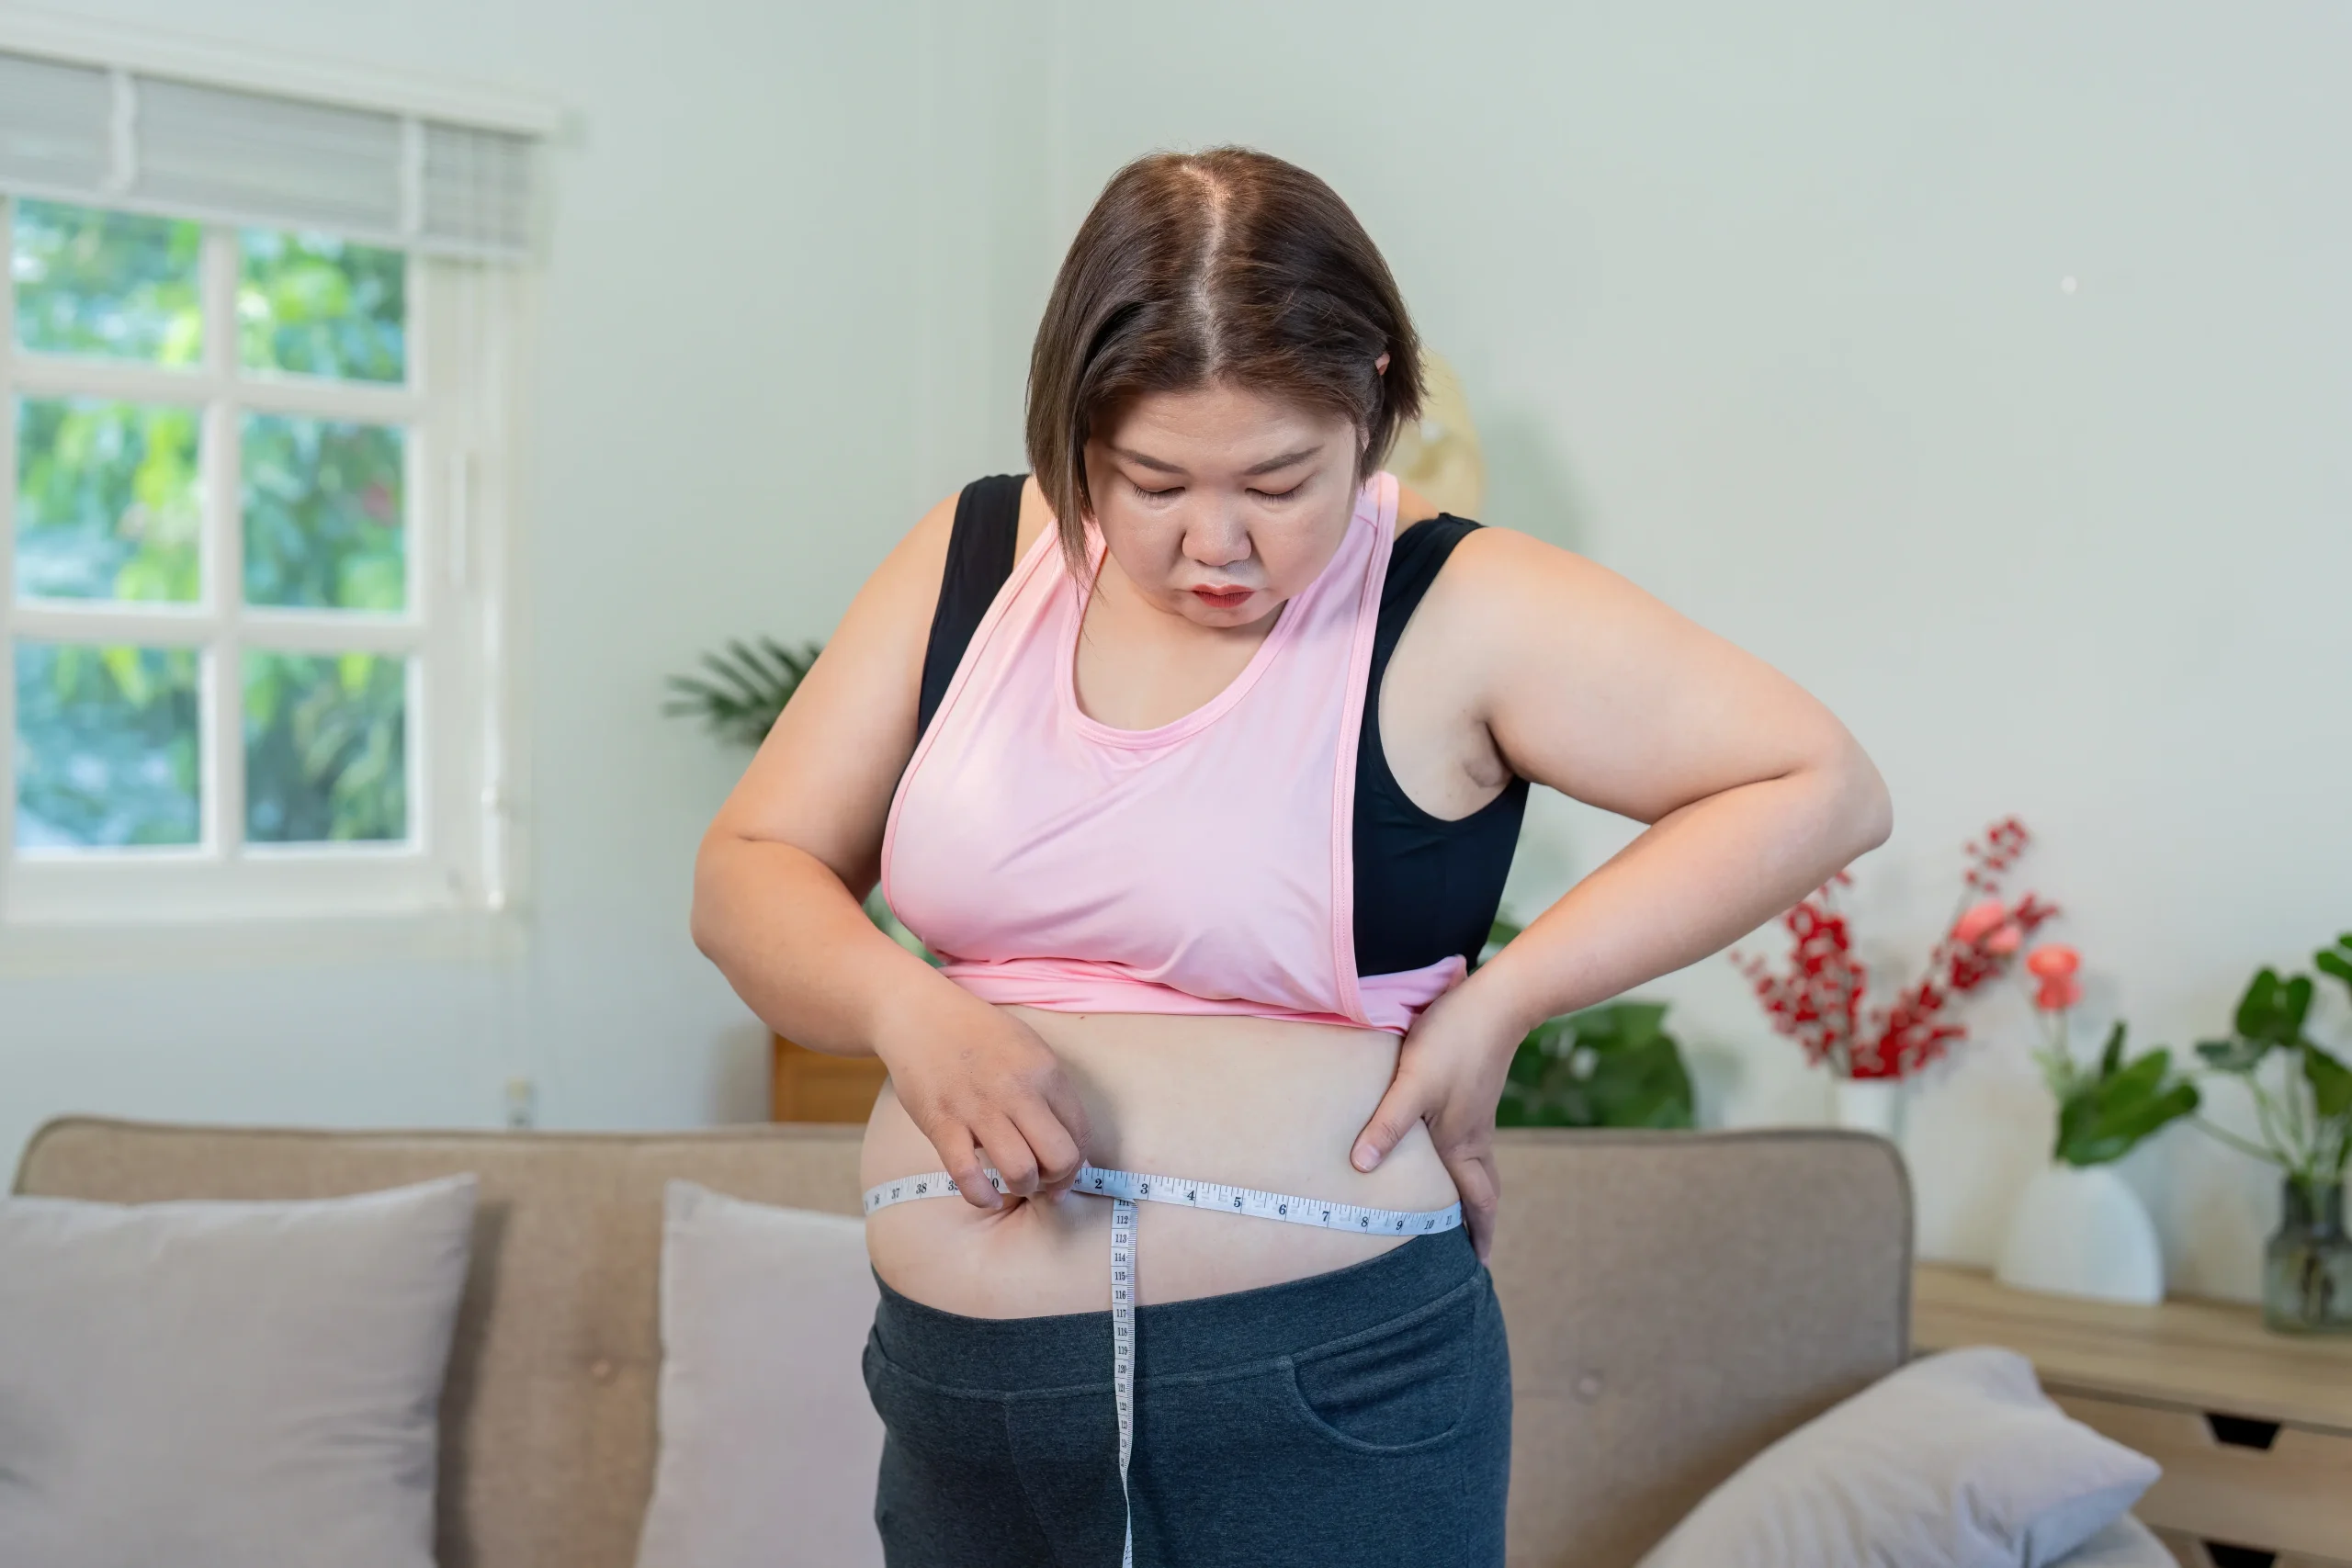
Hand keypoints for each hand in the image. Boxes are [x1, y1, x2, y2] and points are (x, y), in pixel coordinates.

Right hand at [875, 990, 1091, 1211]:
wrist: (920, 1015)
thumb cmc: (979, 1035)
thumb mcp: (1029, 1048)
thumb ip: (1052, 1093)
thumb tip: (1073, 1149)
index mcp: (1045, 1070)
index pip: (1082, 1132)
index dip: (1078, 1164)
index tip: (1065, 1175)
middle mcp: (1017, 1090)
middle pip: (1060, 1157)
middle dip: (1056, 1180)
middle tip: (1042, 1180)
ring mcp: (979, 1108)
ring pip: (1020, 1170)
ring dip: (1023, 1187)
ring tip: (1014, 1182)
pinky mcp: (942, 1123)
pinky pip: (968, 1175)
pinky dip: (982, 1196)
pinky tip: (986, 1195)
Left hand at [1350, 984, 1516, 1262]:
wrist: (1498, 1000)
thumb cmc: (1454, 1041)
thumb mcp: (1414, 1083)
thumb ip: (1387, 1124)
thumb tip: (1362, 1168)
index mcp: (1464, 1143)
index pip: (1479, 1202)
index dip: (1480, 1234)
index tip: (1480, 1265)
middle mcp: (1475, 1135)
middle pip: (1481, 1189)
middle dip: (1476, 1221)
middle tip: (1467, 1249)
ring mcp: (1475, 1113)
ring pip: (1474, 1165)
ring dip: (1467, 1191)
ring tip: (1450, 1208)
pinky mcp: (1470, 1092)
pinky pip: (1467, 1141)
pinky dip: (1458, 1160)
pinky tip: (1437, 1149)